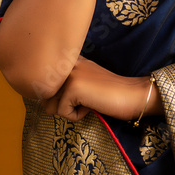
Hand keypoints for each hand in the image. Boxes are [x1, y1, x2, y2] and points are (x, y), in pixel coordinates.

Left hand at [40, 55, 160, 121]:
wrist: (132, 95)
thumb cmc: (108, 94)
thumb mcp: (83, 84)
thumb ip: (62, 87)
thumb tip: (41, 102)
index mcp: (67, 59)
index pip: (44, 83)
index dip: (57, 96)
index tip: (80, 94)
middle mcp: (65, 63)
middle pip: (44, 95)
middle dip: (61, 105)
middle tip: (85, 99)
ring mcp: (69, 74)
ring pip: (50, 105)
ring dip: (69, 111)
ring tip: (89, 101)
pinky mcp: (72, 88)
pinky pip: (62, 113)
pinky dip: (77, 116)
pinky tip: (92, 106)